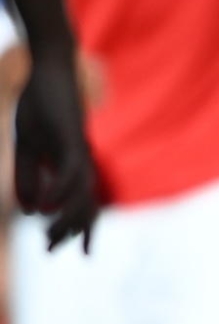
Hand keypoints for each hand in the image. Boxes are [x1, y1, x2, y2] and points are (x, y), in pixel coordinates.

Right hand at [12, 51, 101, 249]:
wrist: (49, 69)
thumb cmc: (40, 107)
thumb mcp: (27, 147)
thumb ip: (28, 177)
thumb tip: (33, 211)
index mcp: (72, 165)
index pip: (83, 203)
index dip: (82, 229)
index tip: (74, 254)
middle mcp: (80, 161)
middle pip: (85, 203)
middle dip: (71, 229)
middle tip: (52, 248)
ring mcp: (77, 149)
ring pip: (81, 191)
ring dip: (67, 215)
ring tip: (50, 234)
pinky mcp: (70, 136)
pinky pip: (70, 168)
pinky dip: (61, 189)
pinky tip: (49, 204)